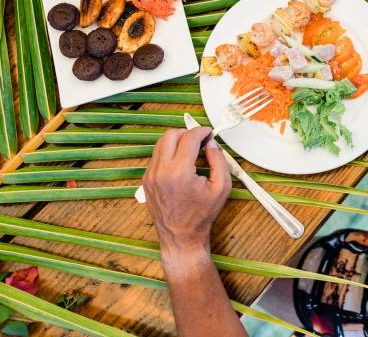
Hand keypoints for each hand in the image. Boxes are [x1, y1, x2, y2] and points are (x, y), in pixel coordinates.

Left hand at [143, 128, 230, 253]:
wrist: (181, 236)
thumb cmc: (202, 215)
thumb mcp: (221, 187)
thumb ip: (219, 161)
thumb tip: (211, 144)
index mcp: (179, 172)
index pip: (189, 138)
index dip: (202, 131)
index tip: (209, 132)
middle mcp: (161, 171)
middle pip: (171, 135)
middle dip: (187, 132)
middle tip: (200, 139)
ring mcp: (150, 175)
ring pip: (161, 143)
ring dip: (177, 141)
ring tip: (190, 149)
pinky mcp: (146, 180)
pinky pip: (157, 156)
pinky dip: (169, 153)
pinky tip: (181, 162)